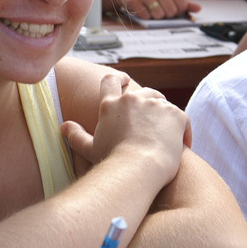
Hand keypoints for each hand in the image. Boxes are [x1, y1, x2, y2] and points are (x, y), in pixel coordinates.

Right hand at [61, 73, 188, 187]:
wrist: (139, 169)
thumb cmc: (112, 162)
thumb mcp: (89, 149)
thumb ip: (75, 135)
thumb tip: (64, 126)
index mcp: (111, 104)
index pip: (111, 80)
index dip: (119, 78)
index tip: (125, 80)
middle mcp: (133, 99)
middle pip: (143, 91)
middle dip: (147, 102)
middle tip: (150, 120)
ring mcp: (156, 105)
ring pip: (162, 102)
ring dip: (163, 115)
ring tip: (165, 135)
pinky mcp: (176, 114)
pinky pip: (181, 118)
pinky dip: (182, 131)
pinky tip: (182, 145)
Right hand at [123, 0, 199, 19]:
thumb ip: (184, 3)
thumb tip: (199, 9)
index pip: (182, 6)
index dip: (178, 13)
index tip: (172, 11)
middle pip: (171, 12)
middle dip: (167, 16)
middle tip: (161, 12)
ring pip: (158, 15)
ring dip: (156, 17)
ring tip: (151, 11)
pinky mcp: (134, 1)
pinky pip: (145, 17)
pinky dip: (145, 17)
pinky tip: (142, 10)